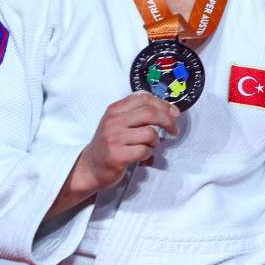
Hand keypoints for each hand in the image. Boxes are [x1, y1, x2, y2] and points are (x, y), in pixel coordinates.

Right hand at [46, 93, 178, 218]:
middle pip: (150, 113)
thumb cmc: (109, 144)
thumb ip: (136, 113)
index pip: (143, 98)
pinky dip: (148, 153)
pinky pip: (144, 151)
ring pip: (149, 133)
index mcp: (115, 110)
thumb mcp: (118, 122)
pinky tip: (142, 155)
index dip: (163, 104)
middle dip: (168, 121)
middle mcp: (113, 122)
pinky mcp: (117, 155)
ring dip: (156, 142)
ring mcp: (114, 138)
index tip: (174, 113)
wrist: (90, 166)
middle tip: (174, 130)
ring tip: (150, 146)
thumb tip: (166, 109)